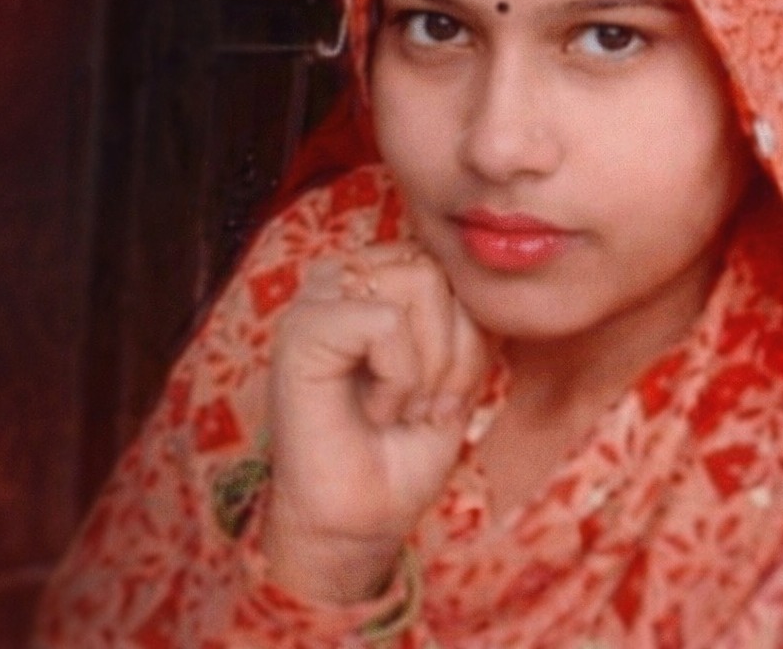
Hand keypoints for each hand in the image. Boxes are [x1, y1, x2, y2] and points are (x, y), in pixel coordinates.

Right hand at [261, 242, 489, 603]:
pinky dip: (400, 378)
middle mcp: (339, 278)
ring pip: (419, 281)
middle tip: (424, 405)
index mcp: (370, 279)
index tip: (445, 394)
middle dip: (453, 348)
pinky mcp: (299, 330)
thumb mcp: (454, 370)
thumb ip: (462, 314)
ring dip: (430, 364)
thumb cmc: (401, 452)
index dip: (466, 330)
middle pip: (436, 266)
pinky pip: (386, 322)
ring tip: (399, 406)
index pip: (446, 262)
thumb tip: (482, 278)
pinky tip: (377, 411)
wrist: (360, 521)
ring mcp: (315, 300)